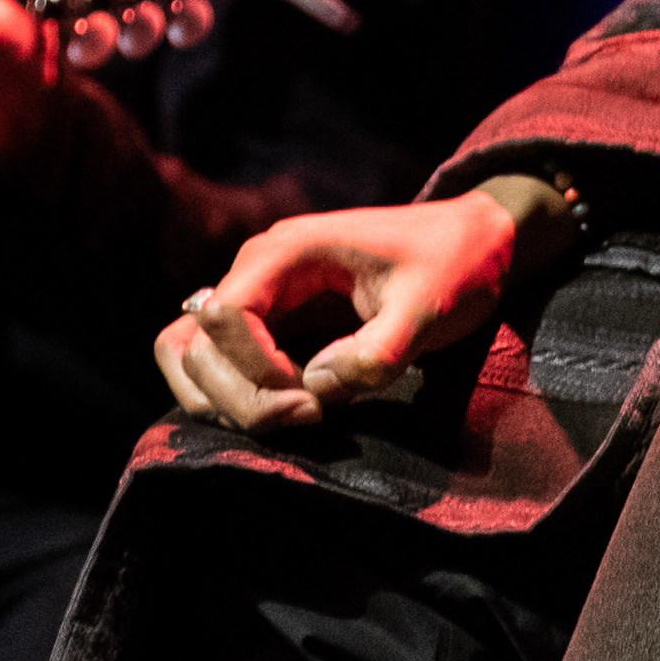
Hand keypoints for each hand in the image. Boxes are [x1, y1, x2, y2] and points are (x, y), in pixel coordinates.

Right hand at [153, 181, 569, 432]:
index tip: (312, 396)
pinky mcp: (267, 322)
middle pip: (194, 345)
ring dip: (225, 400)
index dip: (256, 371)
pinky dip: (233, 396)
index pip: (223, 317)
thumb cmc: (452, 265)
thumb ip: (378, 350)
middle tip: (311, 416)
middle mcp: (257, 268)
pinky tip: (291, 409)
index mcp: (289, 251)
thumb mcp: (429, 306)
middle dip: (241, 398)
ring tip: (292, 416)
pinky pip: (216, 362)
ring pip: (189, 356)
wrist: (470, 244)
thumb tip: (316, 385)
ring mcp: (257, 295)